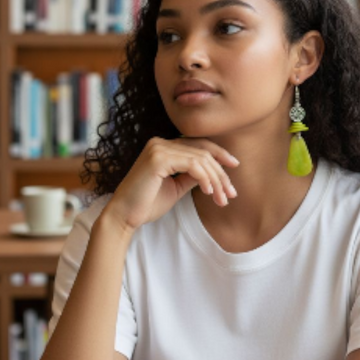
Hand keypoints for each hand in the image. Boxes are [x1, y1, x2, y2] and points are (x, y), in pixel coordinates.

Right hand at [101, 137, 239, 233]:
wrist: (124, 216)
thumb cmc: (147, 204)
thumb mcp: (176, 187)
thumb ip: (192, 176)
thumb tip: (213, 172)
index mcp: (163, 147)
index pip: (198, 145)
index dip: (219, 154)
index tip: (235, 166)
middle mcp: (160, 142)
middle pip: (202, 151)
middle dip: (221, 173)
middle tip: (231, 193)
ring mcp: (158, 148)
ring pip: (200, 158)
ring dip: (215, 180)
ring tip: (222, 198)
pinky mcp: (158, 158)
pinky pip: (192, 165)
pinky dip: (204, 178)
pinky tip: (209, 191)